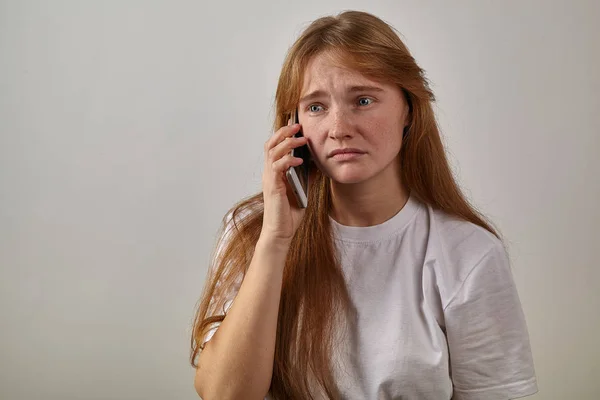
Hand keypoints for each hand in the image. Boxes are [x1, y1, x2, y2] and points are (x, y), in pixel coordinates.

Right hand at [260, 121, 307, 243]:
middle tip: (297, 125)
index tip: (296, 125)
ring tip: (301, 139)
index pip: (275, 147)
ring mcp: (269, 179)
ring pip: (272, 152)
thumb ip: (306, 176)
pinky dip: (288, 160)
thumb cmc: (289, 214)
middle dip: (284, 132)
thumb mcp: (302, 190)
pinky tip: (299, 160)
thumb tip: (316, 163)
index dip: (284, 134)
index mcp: (274, 172)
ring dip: (287, 143)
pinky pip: (277, 167)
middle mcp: (269, 173)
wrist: (280, 232)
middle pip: (271, 144)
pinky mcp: (273, 187)